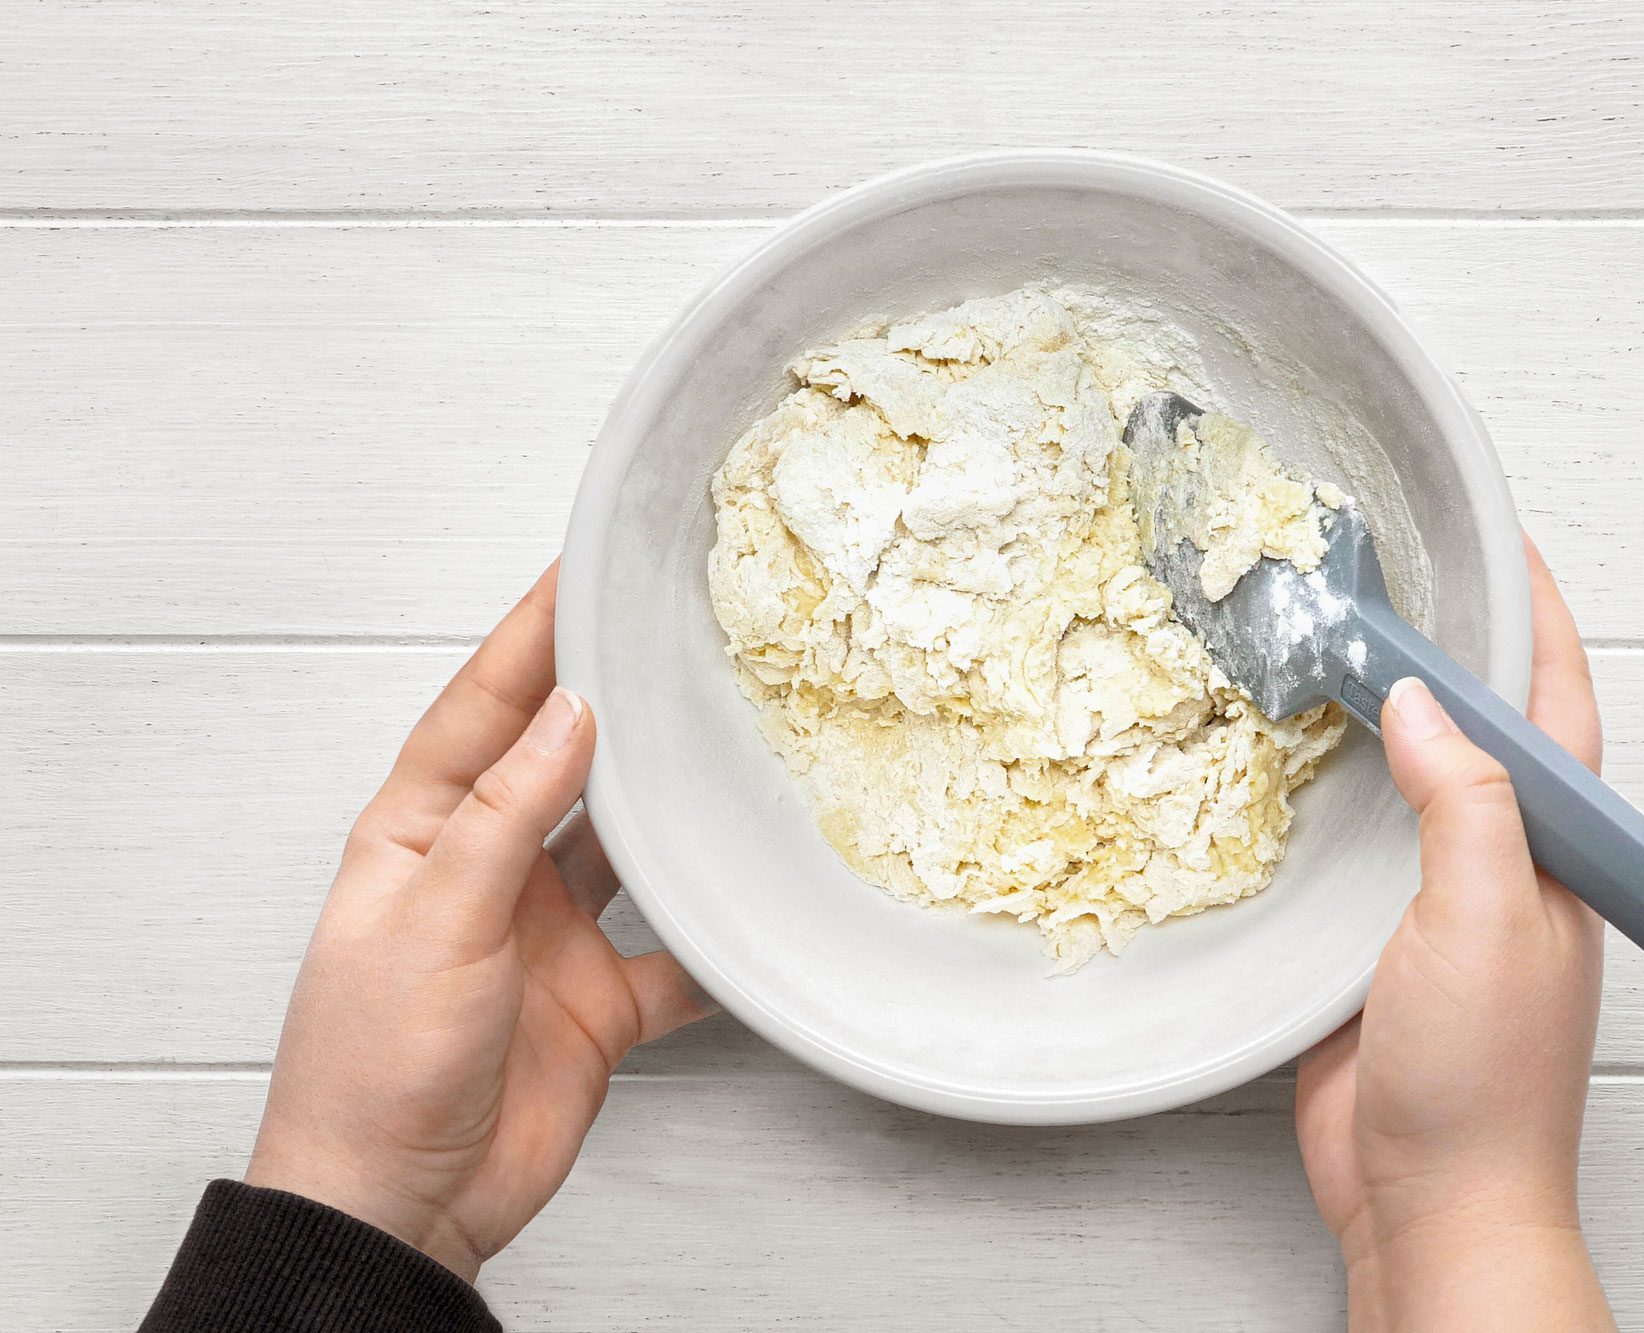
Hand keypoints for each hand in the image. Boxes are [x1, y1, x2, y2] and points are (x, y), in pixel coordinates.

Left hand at [247, 563, 712, 1281]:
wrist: (399, 1206)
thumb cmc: (370, 1071)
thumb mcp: (433, 922)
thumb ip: (504, 817)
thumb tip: (564, 718)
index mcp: (422, 837)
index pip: (482, 711)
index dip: (529, 638)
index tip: (576, 573)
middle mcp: (490, 874)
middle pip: (561, 764)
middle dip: (610, 700)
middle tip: (664, 634)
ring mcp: (548, 937)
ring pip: (626, 848)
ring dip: (668, 809)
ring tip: (720, 747)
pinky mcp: (598, 1002)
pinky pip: (676, 954)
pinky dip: (714, 938)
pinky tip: (750, 907)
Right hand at [1295, 536, 1614, 1330]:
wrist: (1426, 1198)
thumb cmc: (1482, 1081)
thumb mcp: (1488, 921)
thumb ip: (1465, 804)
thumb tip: (1422, 702)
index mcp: (1556, 850)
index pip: (1556, 704)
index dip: (1536, 617)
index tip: (1500, 543)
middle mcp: (1500, 863)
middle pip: (1474, 728)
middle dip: (1441, 648)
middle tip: (1386, 577)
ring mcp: (1432, 901)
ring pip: (1402, 780)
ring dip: (1366, 716)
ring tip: (1319, 643)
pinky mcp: (1369, 939)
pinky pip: (1347, 842)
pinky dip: (1314, 791)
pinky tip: (1273, 762)